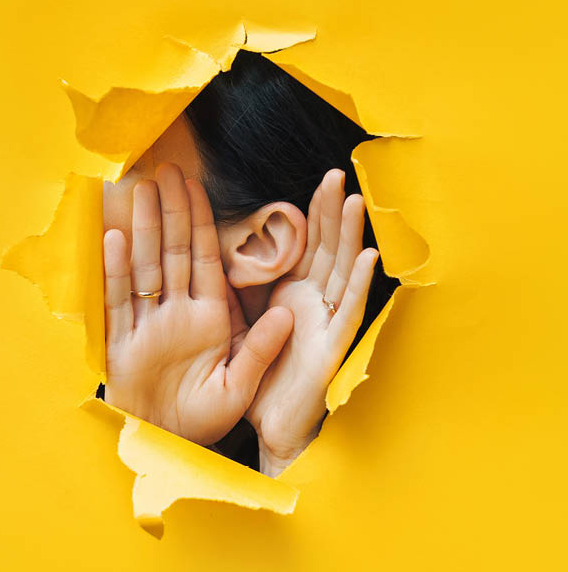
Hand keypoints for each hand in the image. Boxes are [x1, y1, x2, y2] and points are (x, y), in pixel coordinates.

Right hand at [103, 163, 293, 445]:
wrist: (166, 443)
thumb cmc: (203, 419)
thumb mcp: (239, 386)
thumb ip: (260, 349)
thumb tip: (289, 314)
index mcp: (208, 318)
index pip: (206, 259)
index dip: (202, 222)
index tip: (197, 186)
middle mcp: (176, 312)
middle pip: (173, 252)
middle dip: (170, 211)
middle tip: (165, 170)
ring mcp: (147, 323)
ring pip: (145, 266)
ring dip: (142, 229)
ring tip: (139, 191)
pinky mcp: (121, 341)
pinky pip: (117, 300)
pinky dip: (115, 270)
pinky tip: (114, 238)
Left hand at [244, 169, 378, 475]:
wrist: (270, 427)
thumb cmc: (262, 376)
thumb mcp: (245, 324)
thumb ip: (245, 290)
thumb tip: (231, 250)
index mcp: (293, 295)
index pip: (306, 246)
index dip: (313, 214)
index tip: (320, 181)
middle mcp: (314, 304)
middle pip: (326, 250)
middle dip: (332, 213)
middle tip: (338, 174)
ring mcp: (327, 324)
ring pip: (342, 273)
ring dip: (351, 238)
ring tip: (357, 202)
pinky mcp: (333, 349)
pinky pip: (348, 313)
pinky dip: (360, 285)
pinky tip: (370, 257)